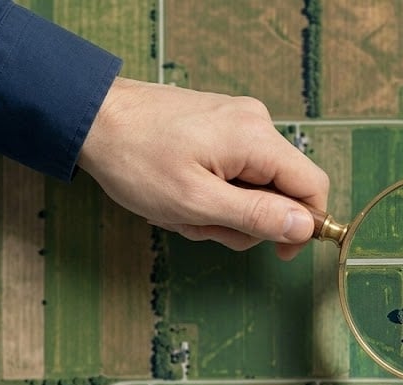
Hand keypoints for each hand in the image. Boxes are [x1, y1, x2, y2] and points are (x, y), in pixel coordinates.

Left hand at [77, 77, 328, 257]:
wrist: (90, 115)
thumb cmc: (135, 158)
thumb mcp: (195, 202)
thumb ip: (256, 216)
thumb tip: (306, 226)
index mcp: (256, 139)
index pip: (312, 186)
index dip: (305, 225)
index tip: (278, 251)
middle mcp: (256, 123)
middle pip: (282, 190)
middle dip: (245, 220)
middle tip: (199, 224)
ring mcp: (237, 122)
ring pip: (255, 186)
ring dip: (222, 210)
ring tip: (180, 208)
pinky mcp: (220, 126)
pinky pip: (235, 171)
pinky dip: (212, 191)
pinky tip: (179, 192)